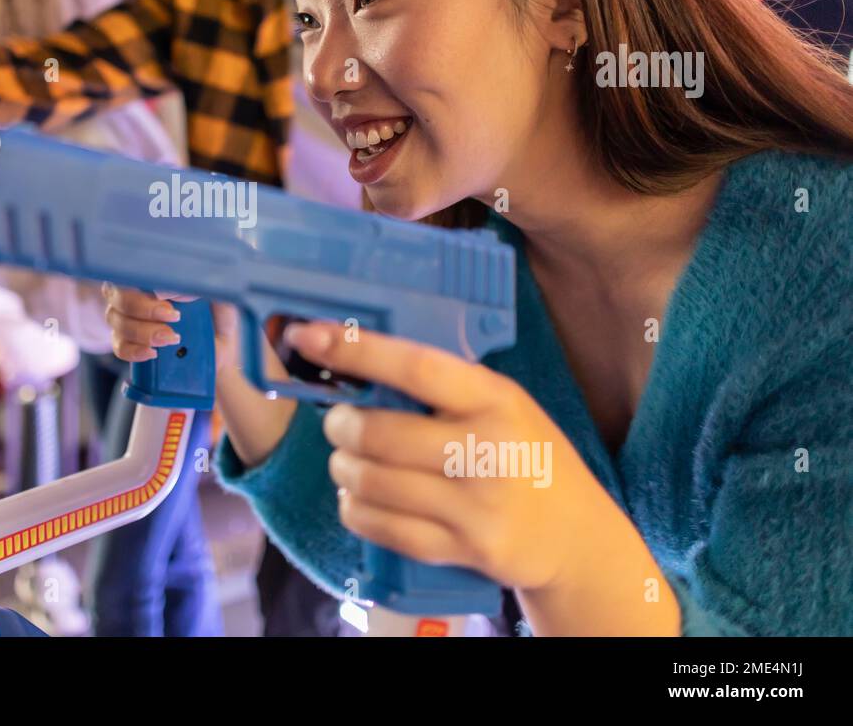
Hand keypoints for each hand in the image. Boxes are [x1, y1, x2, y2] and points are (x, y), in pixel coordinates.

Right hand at [100, 285, 239, 368]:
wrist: (218, 353)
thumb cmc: (216, 319)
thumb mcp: (220, 301)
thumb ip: (205, 290)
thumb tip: (174, 291)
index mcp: (154, 278)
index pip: (135, 270)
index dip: (145, 281)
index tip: (169, 296)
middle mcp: (134, 295)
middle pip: (120, 296)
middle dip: (145, 309)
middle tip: (174, 318)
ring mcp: (126, 319)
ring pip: (118, 321)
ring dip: (144, 332)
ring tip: (171, 339)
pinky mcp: (127, 344)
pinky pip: (119, 346)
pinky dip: (134, 351)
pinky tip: (152, 353)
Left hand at [283, 321, 630, 594]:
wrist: (576, 536)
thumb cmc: (525, 455)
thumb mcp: (503, 404)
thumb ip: (443, 388)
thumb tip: (354, 363)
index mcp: (495, 398)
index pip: (415, 367)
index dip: (355, 350)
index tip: (308, 336)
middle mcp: (487, 449)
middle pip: (378, 433)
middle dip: (340, 425)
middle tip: (338, 422)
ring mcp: (476, 505)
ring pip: (371, 482)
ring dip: (343, 468)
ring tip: (348, 461)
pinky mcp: (464, 548)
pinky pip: (381, 527)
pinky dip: (355, 509)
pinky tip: (359, 498)